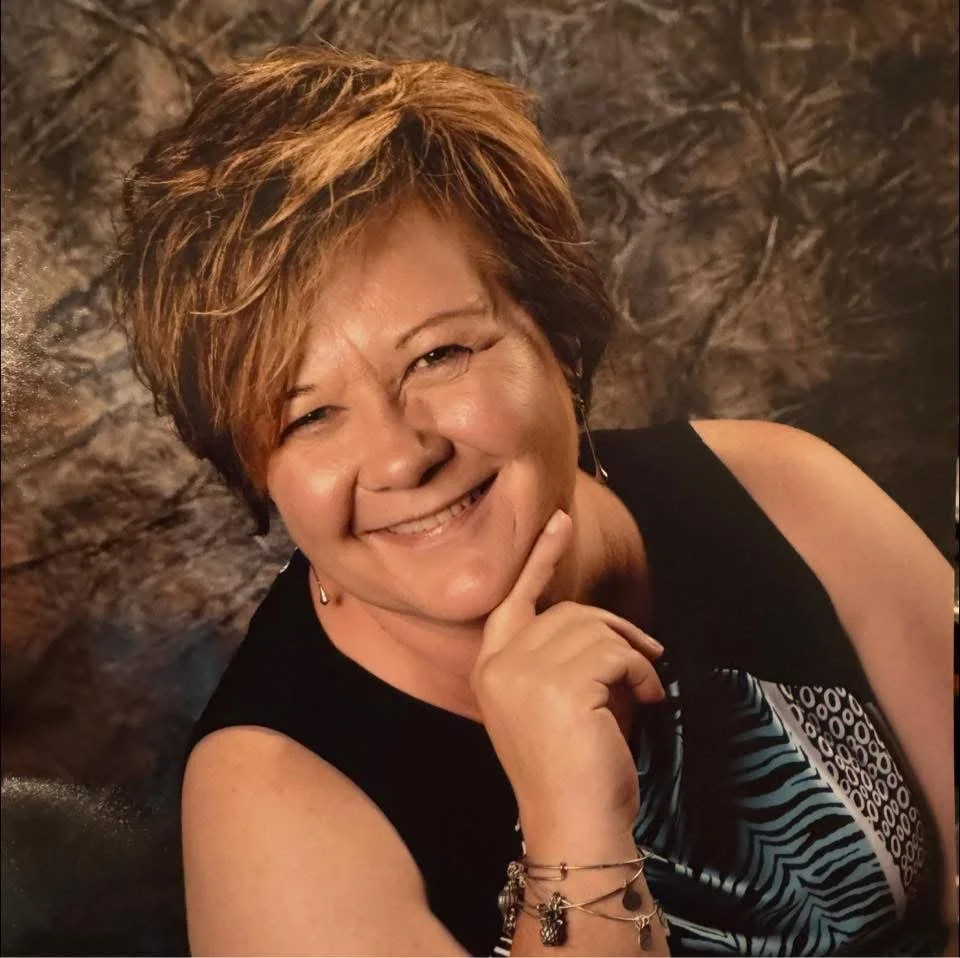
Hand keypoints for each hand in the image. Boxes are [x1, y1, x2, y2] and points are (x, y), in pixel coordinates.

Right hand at [471, 510, 664, 844]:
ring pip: (593, 629)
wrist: (574, 825)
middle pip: (566, 612)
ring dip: (632, 656)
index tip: (560, 522)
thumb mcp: (548, 704)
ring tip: (645, 688)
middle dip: (614, 629)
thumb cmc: (570, 769)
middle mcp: (498, 665)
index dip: (539, 559)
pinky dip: (642, 670)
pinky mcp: (560, 684)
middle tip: (647, 656)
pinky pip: (615, 652)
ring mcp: (525, 672)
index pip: (513, 599)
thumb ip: (555, 659)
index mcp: (489, 669)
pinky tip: (648, 698)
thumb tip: (599, 626)